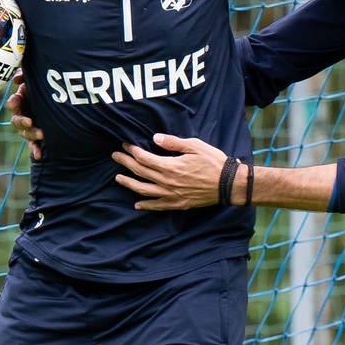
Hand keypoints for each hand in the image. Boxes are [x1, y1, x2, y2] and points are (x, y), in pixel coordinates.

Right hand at [6, 76, 43, 160]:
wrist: (59, 100)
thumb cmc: (44, 86)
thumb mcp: (35, 79)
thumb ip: (25, 76)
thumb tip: (16, 79)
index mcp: (21, 101)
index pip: (13, 103)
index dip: (13, 103)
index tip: (16, 102)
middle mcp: (22, 114)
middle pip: (17, 120)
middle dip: (22, 121)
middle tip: (30, 122)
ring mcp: (28, 127)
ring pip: (25, 133)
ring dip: (31, 134)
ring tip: (41, 134)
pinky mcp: (35, 136)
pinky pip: (33, 144)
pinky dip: (35, 150)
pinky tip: (38, 155)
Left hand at [113, 134, 230, 210]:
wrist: (228, 184)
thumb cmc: (213, 162)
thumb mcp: (195, 146)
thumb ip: (173, 143)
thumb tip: (155, 138)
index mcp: (170, 166)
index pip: (144, 157)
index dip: (132, 150)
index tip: (125, 145)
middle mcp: (167, 182)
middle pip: (140, 172)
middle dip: (126, 163)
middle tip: (115, 157)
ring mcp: (171, 195)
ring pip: (144, 190)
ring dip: (129, 184)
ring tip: (119, 178)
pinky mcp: (178, 204)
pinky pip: (157, 206)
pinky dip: (146, 205)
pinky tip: (137, 204)